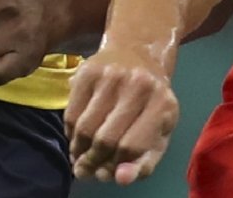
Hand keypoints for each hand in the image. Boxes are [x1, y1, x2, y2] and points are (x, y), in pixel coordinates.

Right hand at [64, 47, 179, 184]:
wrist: (138, 52)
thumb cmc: (150, 101)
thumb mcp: (159, 131)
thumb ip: (143, 162)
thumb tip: (120, 180)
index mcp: (162, 103)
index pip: (132, 147)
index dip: (116, 167)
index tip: (105, 174)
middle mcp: (138, 86)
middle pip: (106, 139)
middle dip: (93, 161)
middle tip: (86, 170)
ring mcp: (112, 76)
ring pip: (85, 128)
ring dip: (78, 150)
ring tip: (80, 156)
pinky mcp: (88, 71)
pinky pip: (71, 113)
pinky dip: (70, 133)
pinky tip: (76, 137)